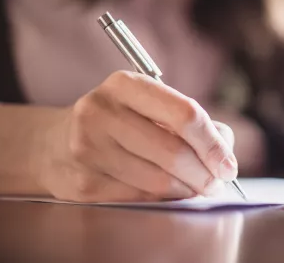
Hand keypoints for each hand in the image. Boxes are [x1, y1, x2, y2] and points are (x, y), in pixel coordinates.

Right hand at [37, 71, 238, 201]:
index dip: (213, 144)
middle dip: (205, 173)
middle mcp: (101, 112)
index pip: (185, 114)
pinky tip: (169, 193)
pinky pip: (140, 198)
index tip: (228, 164)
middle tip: (217, 183)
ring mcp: (88, 148)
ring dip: (187, 190)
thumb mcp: (148, 105)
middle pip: (174, 151)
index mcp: (125, 84)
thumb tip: (225, 152)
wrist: (54, 144)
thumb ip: (190, 122)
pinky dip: (164, 199)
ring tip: (196, 188)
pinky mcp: (84, 182)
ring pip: (158, 180)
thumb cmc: (119, 122)